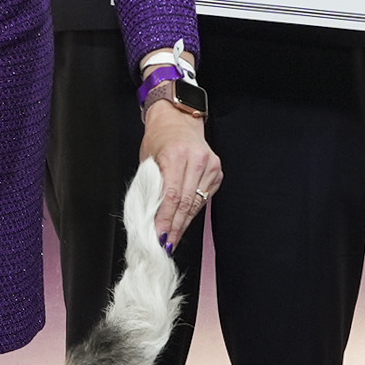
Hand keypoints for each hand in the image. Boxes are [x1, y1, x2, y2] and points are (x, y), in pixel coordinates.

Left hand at [141, 99, 218, 249]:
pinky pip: (203, 198)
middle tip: (165, 244)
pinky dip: (192, 212)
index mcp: (176, 155)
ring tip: (172, 239)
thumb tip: (151, 217)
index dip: (165, 220)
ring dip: (183, 223)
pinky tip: (183, 223)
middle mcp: (196, 160)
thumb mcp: (148, 160)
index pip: (172, 196)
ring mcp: (210, 166)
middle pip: (186, 203)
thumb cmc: (159, 139)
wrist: (179, 121)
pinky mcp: (217, 172)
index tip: (159, 236)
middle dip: (174, 227)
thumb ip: (151, 187)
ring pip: (196, 204)